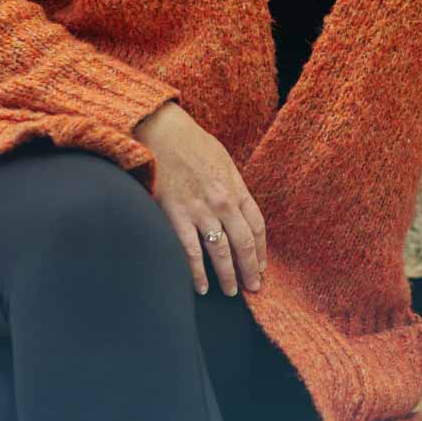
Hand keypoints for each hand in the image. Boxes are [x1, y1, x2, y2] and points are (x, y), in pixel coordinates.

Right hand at [132, 101, 266, 296]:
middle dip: (250, 269)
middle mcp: (222, 201)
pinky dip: (196, 271)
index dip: (260, 251)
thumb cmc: (190, 142)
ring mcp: (199, 209)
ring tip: (229, 291)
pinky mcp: (175, 213)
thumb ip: (233, 186)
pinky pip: (190, 250)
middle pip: (243, 243)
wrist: (160, 129)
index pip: (256, 226)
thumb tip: (238, 209)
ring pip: (220, 251)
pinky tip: (200, 286)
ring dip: (227, 275)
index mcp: (236, 187)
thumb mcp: (222, 160)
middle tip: (252, 288)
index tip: (261, 266)